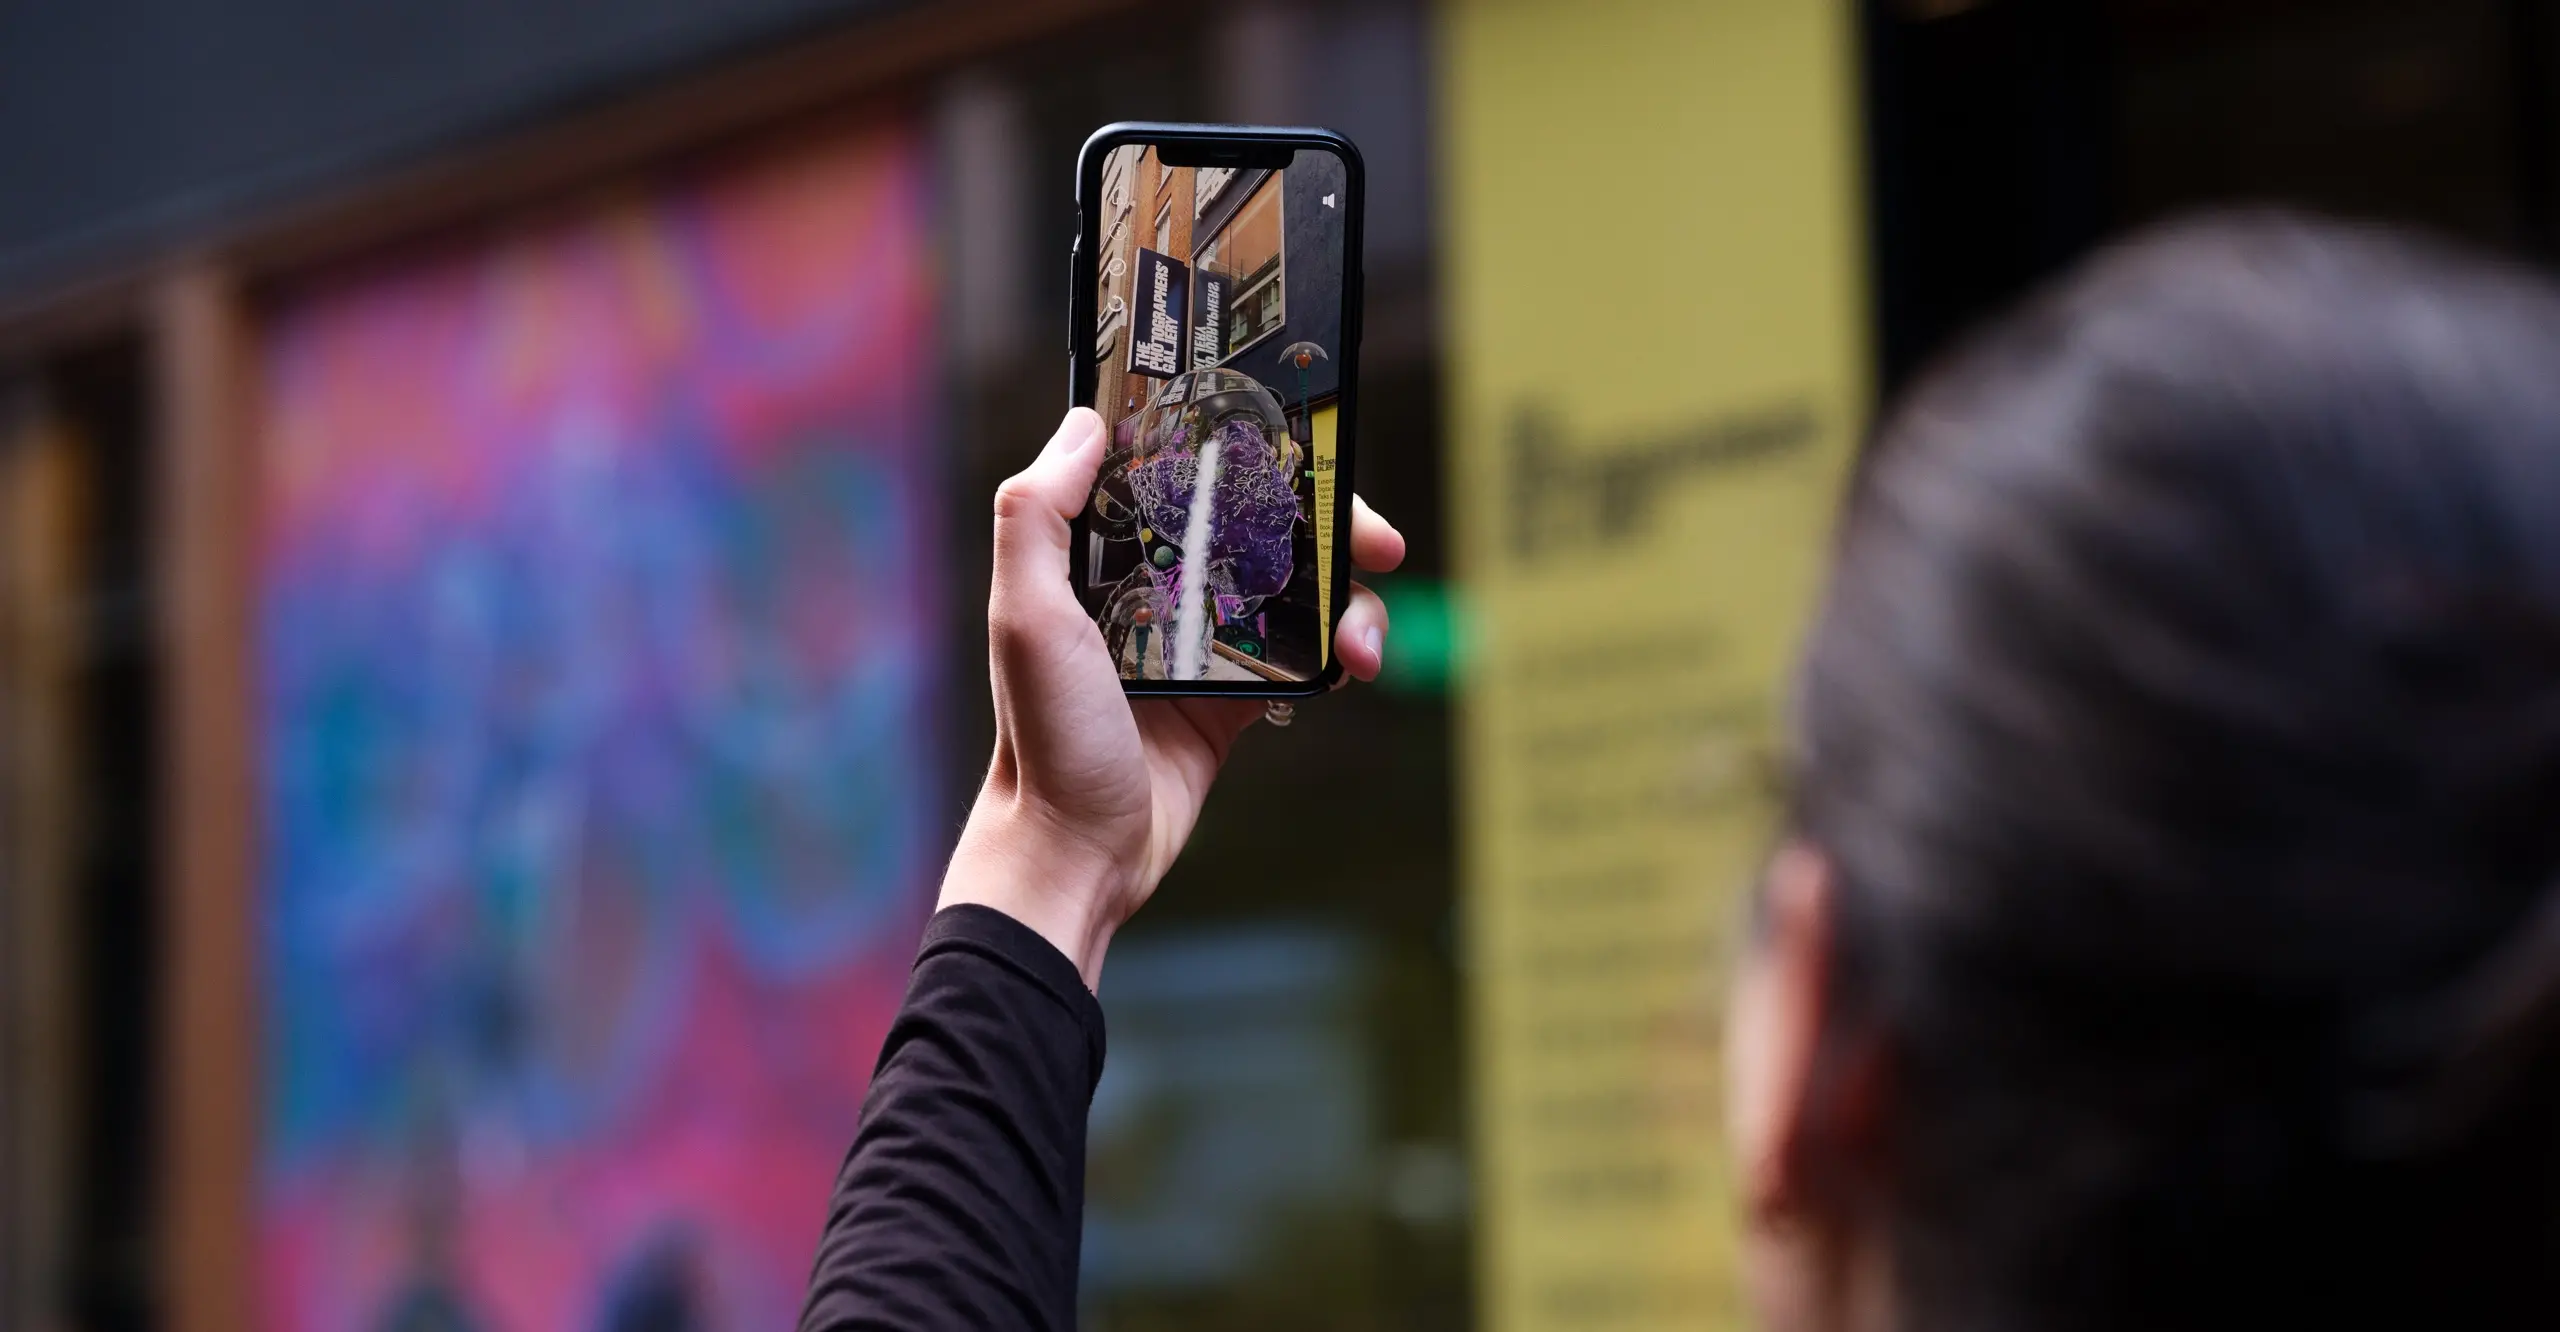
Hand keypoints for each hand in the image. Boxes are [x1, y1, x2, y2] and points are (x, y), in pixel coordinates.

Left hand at [940, 407, 1406, 986]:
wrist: (1078, 853)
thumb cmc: (1043, 737)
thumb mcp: (1024, 616)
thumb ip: (1036, 516)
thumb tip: (1087, 420)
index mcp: (1106, 552)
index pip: (1189, 472)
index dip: (1254, 452)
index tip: (1312, 450)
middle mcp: (1157, 584)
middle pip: (1262, 523)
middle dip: (1331, 523)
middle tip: (1380, 541)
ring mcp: (1202, 639)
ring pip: (1296, 585)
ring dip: (1348, 598)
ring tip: (1363, 642)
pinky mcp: (1236, 695)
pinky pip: (1303, 652)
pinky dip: (1340, 649)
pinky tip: (1356, 664)